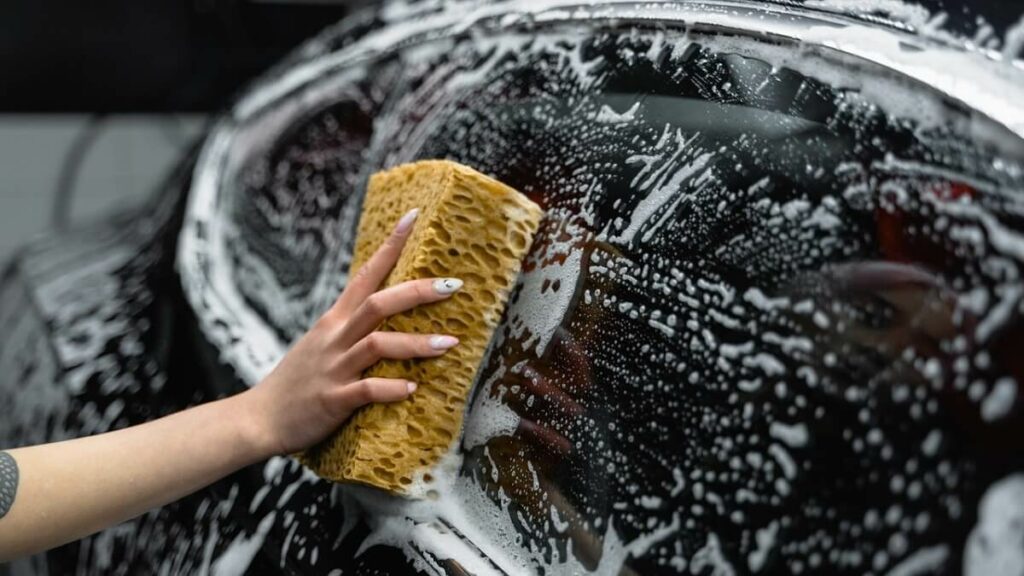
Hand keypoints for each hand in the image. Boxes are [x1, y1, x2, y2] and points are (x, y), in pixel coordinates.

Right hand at [238, 208, 463, 456]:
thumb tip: (385, 312)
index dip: (390, 246)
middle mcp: (335, 338)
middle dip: (417, 292)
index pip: (366, 274)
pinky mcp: (333, 399)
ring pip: (378, 345)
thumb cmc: (298, 382)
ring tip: (449, 343)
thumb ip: (350, 327)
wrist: (259, 418)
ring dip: (416, 343)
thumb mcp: (322, 344)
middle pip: (378, 304)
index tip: (414, 217)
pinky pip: (366, 390)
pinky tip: (412, 389)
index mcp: (334, 321)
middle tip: (453, 285)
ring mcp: (334, 368)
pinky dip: (391, 388)